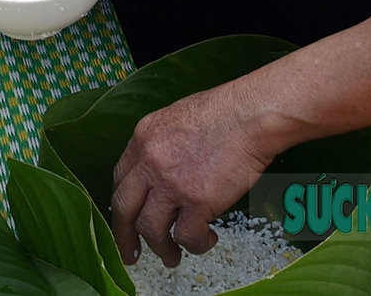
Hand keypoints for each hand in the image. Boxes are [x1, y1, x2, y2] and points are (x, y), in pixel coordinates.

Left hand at [108, 85, 279, 268]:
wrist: (250, 115)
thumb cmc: (224, 112)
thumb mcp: (175, 119)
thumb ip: (160, 145)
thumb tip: (160, 170)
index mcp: (143, 138)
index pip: (120, 179)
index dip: (123, 205)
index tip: (126, 220)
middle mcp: (150, 161)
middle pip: (124, 208)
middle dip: (125, 237)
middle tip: (132, 255)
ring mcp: (172, 183)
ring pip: (151, 229)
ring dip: (161, 248)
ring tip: (172, 256)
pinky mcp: (198, 201)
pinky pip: (187, 236)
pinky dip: (195, 244)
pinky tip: (206, 239)